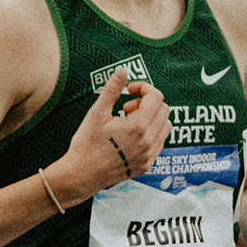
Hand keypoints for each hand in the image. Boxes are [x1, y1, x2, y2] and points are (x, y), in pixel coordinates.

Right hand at [49, 68, 169, 203]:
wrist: (81, 175)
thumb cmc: (86, 144)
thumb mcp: (97, 113)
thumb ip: (112, 90)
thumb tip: (122, 71)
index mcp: (137, 126)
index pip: (156, 96)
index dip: (143, 88)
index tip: (128, 91)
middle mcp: (148, 141)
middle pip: (164, 109)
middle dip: (147, 102)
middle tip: (126, 108)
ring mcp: (149, 155)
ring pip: (165, 127)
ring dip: (152, 118)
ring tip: (130, 122)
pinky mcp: (146, 165)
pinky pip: (160, 143)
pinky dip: (151, 134)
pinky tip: (132, 136)